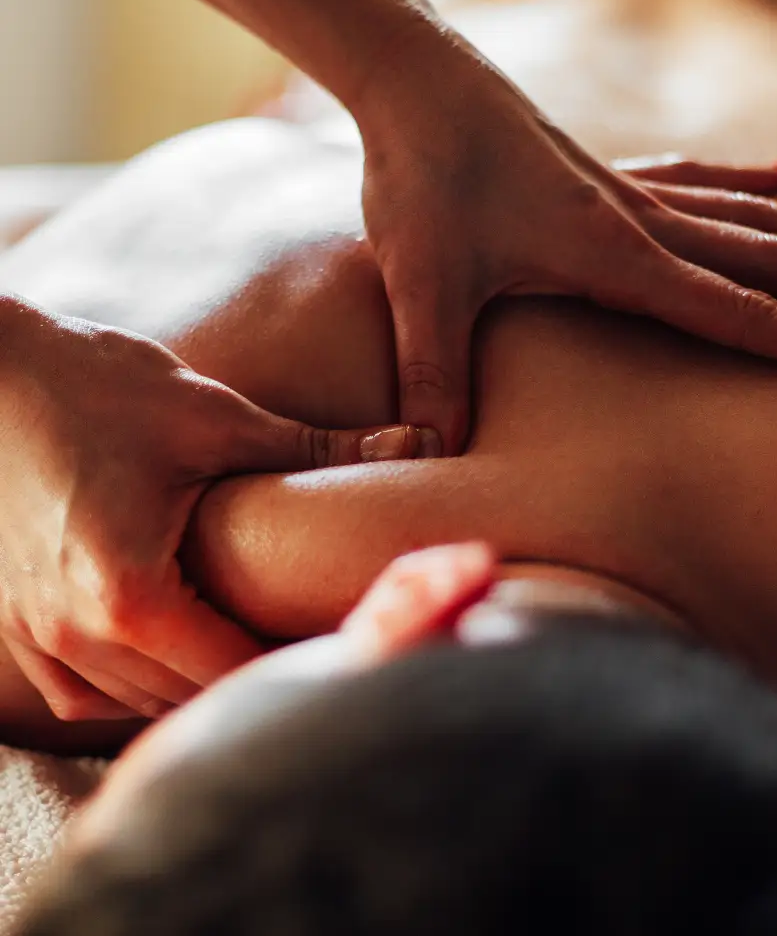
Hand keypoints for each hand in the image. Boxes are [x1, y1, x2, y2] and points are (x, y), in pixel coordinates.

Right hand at [0, 298, 430, 721]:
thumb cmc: (95, 385)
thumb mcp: (214, 415)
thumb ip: (319, 445)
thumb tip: (423, 442)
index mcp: (131, 597)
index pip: (238, 669)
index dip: (301, 662)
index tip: (347, 640)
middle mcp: (78, 637)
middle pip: (192, 697)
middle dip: (257, 676)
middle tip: (315, 643)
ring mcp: (39, 638)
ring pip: (141, 703)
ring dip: (199, 683)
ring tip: (255, 646)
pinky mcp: (17, 625)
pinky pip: (86, 693)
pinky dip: (136, 684)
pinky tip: (175, 648)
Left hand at [358, 31, 776, 451]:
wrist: (415, 81)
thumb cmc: (421, 177)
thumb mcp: (423, 285)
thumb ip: (433, 372)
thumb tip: (435, 452)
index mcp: (609, 251)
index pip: (716, 304)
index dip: (774, 336)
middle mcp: (631, 216)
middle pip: (743, 255)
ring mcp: (619, 187)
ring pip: (729, 212)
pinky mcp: (596, 170)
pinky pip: (692, 178)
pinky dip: (740, 183)